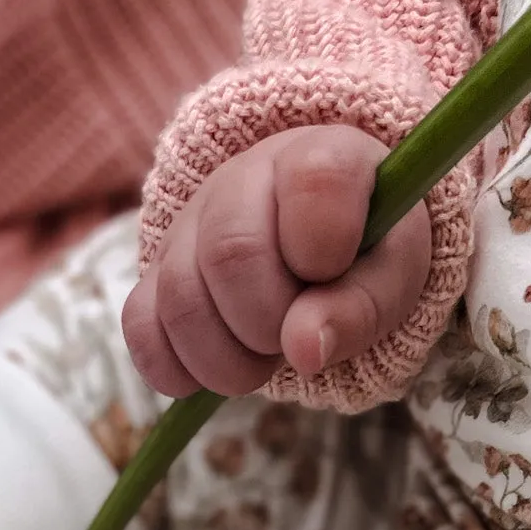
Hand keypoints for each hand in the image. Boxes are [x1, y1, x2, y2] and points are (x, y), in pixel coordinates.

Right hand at [122, 126, 432, 397]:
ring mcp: (188, 226)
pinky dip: (175, 369)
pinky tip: (214, 373)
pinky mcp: (154, 275)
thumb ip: (360, 309)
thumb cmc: (365, 256)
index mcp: (319, 156)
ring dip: (226, 359)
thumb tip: (303, 350)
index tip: (331, 274)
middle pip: (230, 252)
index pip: (312, 182)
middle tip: (295, 340)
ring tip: (263, 362)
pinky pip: (139, 327)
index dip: (322, 248)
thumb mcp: (391, 278)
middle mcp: (241, 178)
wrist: (322, 247)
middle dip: (268, 322)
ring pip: (180, 298)